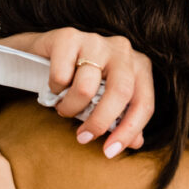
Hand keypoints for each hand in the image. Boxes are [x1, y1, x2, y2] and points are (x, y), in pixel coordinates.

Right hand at [24, 28, 154, 156]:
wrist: (45, 54)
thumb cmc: (81, 80)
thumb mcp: (105, 100)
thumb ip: (122, 119)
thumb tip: (137, 143)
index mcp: (139, 66)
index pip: (144, 103)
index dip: (129, 132)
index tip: (109, 152)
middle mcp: (122, 50)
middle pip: (120, 92)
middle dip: (100, 122)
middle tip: (83, 137)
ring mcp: (96, 40)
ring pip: (86, 88)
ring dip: (70, 107)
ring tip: (64, 107)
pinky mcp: (69, 37)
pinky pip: (61, 76)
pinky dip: (54, 89)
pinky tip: (54, 86)